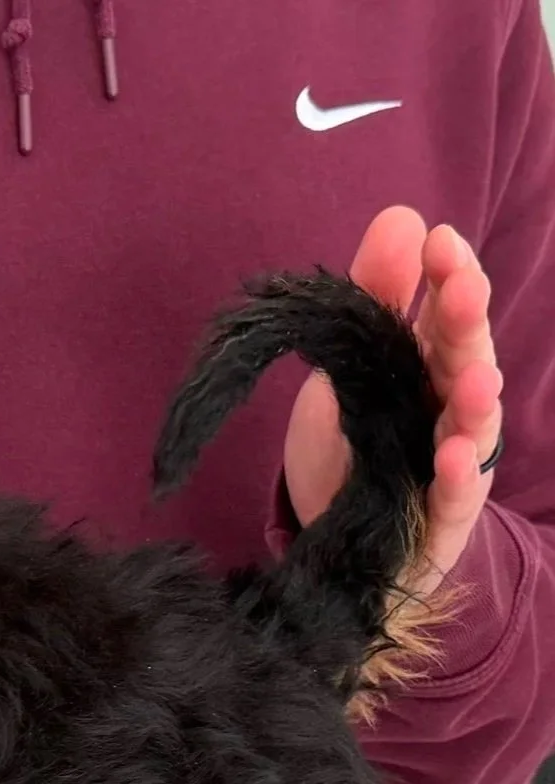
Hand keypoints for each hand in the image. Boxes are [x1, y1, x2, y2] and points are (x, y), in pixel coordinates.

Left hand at [285, 207, 504, 595]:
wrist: (336, 537)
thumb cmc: (353, 444)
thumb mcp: (351, 366)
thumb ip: (374, 297)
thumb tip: (402, 217)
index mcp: (430, 367)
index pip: (448, 314)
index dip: (448, 278)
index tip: (438, 240)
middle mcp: (449, 409)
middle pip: (466, 361)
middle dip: (468, 326)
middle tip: (463, 288)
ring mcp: (449, 464)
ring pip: (472, 428)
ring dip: (476, 401)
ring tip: (476, 379)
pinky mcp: (438, 519)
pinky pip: (453, 499)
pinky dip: (457, 478)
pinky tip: (453, 457)